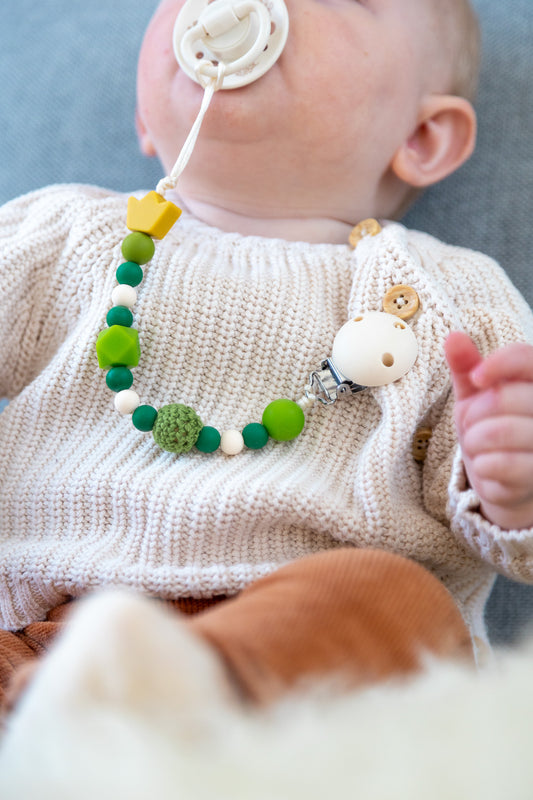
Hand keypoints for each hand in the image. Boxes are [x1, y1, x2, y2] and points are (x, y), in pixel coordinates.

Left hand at [445, 331, 532, 529]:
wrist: (506, 480)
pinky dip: (482, 465)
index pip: (526, 358)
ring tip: (479, 446)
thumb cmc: (492, 428)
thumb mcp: (476, 395)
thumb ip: (468, 366)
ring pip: (498, 431)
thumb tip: (453, 336)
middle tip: (472, 426)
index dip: (497, 364)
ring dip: (474, 441)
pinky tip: (488, 466)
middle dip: (473, 414)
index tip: (477, 378)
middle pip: (503, 397)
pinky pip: (500, 464)